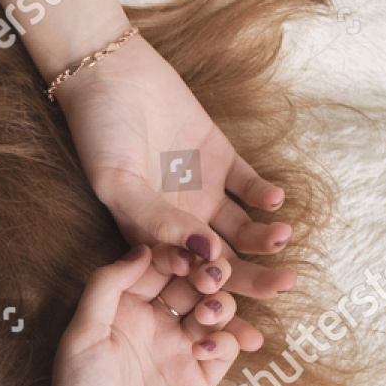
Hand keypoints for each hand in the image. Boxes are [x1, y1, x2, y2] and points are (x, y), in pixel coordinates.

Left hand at [42, 245, 240, 385]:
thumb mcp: (82, 336)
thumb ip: (107, 287)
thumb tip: (141, 248)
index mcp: (119, 308)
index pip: (155, 265)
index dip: (173, 255)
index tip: (184, 256)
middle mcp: (150, 324)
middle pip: (190, 282)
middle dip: (205, 273)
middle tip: (212, 276)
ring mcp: (178, 350)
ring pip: (214, 309)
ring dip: (220, 304)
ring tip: (209, 313)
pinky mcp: (200, 379)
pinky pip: (226, 346)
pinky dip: (227, 339)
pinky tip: (208, 348)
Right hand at [55, 32, 296, 301]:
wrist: (112, 73)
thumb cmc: (100, 133)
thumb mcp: (116, 182)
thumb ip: (154, 220)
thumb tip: (204, 254)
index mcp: (146, 238)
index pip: (184, 281)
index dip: (209, 299)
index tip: (232, 312)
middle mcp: (177, 223)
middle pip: (223, 263)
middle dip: (253, 279)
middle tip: (284, 285)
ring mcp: (201, 192)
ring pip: (243, 230)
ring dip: (264, 239)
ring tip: (280, 236)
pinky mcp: (222, 160)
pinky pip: (251, 188)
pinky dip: (264, 196)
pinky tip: (272, 199)